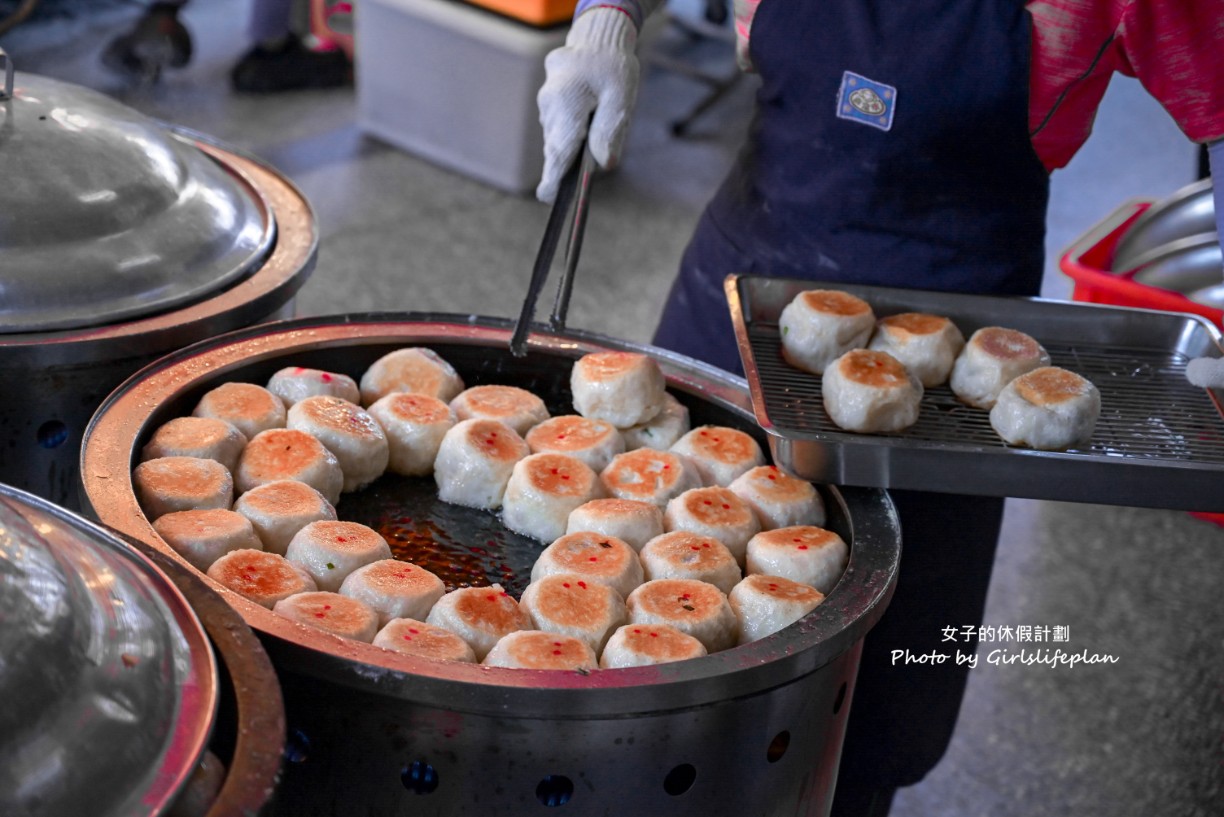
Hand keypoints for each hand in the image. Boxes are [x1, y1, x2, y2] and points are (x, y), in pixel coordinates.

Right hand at [536, 8, 639, 201]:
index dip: (553, 177)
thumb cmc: (613, 67)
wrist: (598, 37)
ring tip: (597, 121)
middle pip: (557, 148)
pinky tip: (587, 116)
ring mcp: (545, 103)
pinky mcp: (546, 102)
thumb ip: (609, 131)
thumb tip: (604, 165)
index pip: (559, 150)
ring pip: (558, 138)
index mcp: (567, 104)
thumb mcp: (620, 99)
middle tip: (590, 162)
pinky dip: (571, 130)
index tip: (548, 197)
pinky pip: (557, 126)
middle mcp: (549, 105)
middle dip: (572, 161)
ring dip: (575, 143)